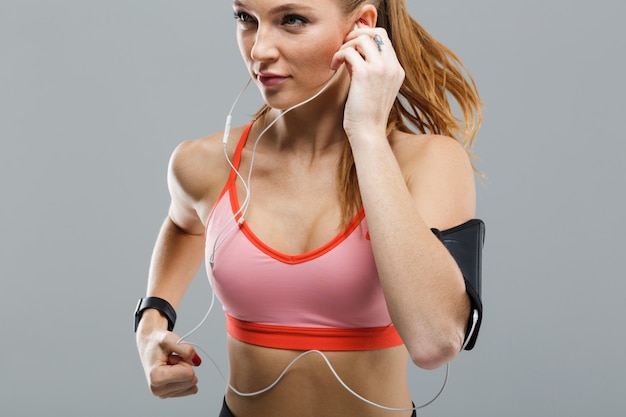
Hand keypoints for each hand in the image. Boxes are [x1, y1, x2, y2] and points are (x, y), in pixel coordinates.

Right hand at [137, 324, 201, 397]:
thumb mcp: (170, 338)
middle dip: (185, 366)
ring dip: (184, 371)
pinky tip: (172, 371)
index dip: (184, 360)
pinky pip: (191, 389)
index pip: (189, 374)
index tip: (171, 357)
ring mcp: (163, 394)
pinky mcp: (169, 395)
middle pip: (192, 380)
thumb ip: (185, 348)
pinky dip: (185, 378)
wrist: (149, 346)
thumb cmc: (157, 342)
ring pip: (192, 385)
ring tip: (170, 364)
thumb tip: (197, 361)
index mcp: (156, 377)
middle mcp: (157, 389)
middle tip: (171, 360)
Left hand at [330, 23, 404, 141]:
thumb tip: (352, 52)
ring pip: (362, 39)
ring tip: (337, 59)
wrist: (368, 132)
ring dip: (346, 45)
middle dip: (356, 35)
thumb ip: (368, 68)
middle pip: (376, 32)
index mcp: (396, 70)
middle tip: (343, 47)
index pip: (384, 39)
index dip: (365, 37)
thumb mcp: (373, 88)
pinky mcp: (364, 73)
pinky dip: (338, 55)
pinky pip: (349, 51)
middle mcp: (391, 66)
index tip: (351, 46)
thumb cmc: (366, 115)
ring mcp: (380, 69)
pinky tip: (333, 66)